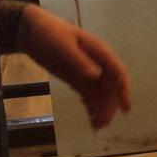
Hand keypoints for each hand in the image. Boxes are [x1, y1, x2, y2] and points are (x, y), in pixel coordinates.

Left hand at [18, 5, 129, 128]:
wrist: (30, 30)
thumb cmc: (49, 33)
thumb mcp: (64, 46)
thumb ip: (80, 61)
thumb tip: (97, 76)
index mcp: (99, 52)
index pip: (118, 73)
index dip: (123, 91)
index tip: (126, 109)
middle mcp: (98, 63)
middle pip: (110, 88)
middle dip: (109, 106)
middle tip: (102, 124)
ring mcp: (88, 72)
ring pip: (101, 94)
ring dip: (101, 109)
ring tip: (96, 126)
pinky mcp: (77, 79)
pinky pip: (89, 95)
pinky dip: (91, 107)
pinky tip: (91, 119)